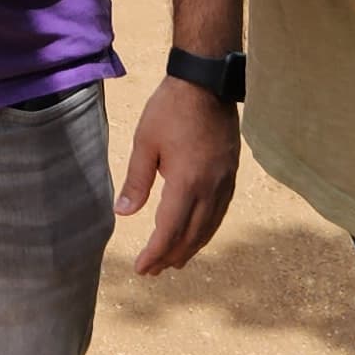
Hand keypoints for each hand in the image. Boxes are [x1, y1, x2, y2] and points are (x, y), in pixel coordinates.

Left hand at [115, 72, 237, 275]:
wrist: (207, 83)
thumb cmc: (170, 109)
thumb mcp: (145, 142)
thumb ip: (136, 181)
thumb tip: (124, 214)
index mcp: (186, 182)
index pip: (169, 231)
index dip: (155, 253)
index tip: (141, 268)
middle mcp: (210, 188)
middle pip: (191, 235)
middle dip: (170, 256)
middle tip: (152, 271)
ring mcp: (224, 182)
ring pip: (209, 227)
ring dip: (190, 248)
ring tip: (173, 261)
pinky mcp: (231, 174)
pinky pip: (220, 212)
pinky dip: (206, 230)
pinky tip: (196, 233)